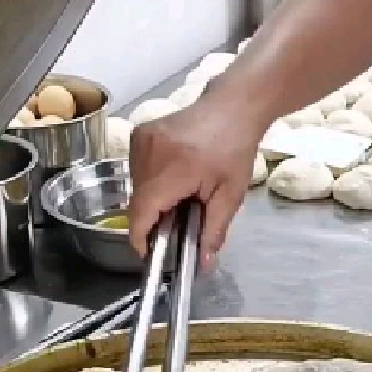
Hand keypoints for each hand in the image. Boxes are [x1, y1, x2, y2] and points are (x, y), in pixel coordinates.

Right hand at [128, 96, 260, 266]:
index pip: (141, 214)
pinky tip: (174, 175)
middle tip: (179, 220)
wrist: (232, 107)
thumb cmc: (235, 149)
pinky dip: (151, 180)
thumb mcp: (230, 194)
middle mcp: (149, 153)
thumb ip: (213, 230)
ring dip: (152, 198)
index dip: (141, 238)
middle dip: (153, 217)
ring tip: (180, 195)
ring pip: (136, 186)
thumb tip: (204, 265)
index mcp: (172, 170)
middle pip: (138, 201)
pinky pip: (137, 169)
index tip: (150, 253)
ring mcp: (141, 140)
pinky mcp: (139, 134)